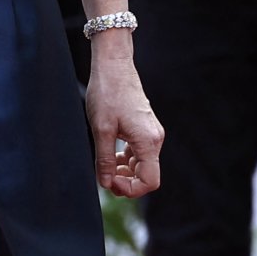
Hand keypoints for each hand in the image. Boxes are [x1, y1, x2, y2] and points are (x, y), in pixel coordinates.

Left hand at [86, 43, 163, 197]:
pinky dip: (126, 160)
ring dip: (125, 171)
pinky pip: (139, 153)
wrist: (114, 66)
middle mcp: (155, 139)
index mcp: (148, 141)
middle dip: (126, 182)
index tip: (110, 182)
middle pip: (147, 176)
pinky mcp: (144, 128)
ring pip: (142, 165)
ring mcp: (151, 133)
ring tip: (105, 166)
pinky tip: (111, 154)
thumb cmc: (107, 93)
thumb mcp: (101, 130)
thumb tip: (106, 183)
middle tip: (104, 177)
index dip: (130, 189)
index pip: (150, 181)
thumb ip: (105, 160)